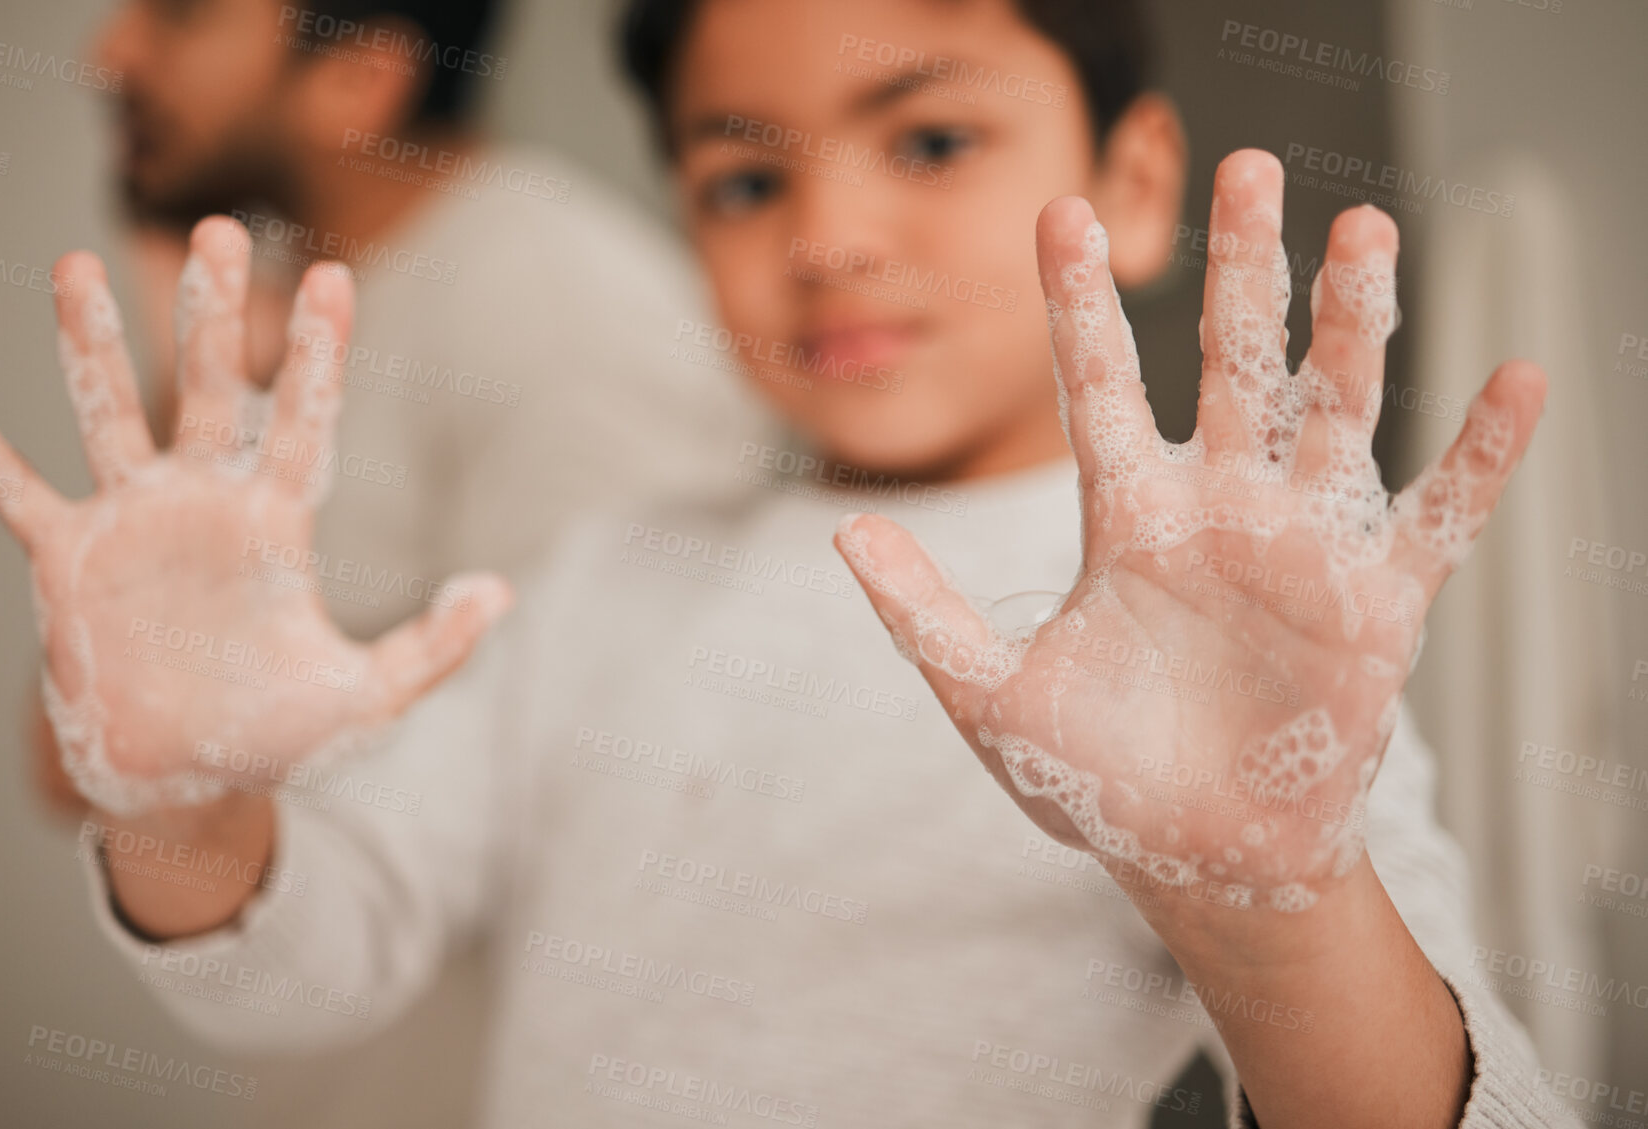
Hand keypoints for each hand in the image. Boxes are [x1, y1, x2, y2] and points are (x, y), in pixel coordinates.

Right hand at [0, 217, 510, 816]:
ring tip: (75, 264)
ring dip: (90, 344)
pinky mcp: (67, 559)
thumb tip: (501, 593)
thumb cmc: (277, 736)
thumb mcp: (368, 696)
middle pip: (209, 388)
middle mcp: (203, 504)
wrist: (187, 780)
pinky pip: (14, 489)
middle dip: (217, 314)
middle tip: (223, 231)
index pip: (304, 419)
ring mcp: (133, 524)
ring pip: (109, 414)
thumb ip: (434, 645)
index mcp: (276, 523)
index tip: (333, 277)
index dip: (317, 353)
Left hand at [834, 150, 1544, 912]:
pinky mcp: (1378, 604)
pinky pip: (1438, 515)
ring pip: (1335, 411)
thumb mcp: (994, 701)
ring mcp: (1302, 549)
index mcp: (1129, 521)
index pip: (1101, 388)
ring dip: (1354, 324)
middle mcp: (1219, 512)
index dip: (1081, 304)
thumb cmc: (1096, 783)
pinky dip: (1479, 454)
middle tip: (1248, 165)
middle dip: (1241, 272)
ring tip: (1363, 228)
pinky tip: (1514, 380)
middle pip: (1234, 366)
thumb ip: (924, 617)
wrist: (1197, 861)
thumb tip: (845, 528)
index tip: (1058, 211)